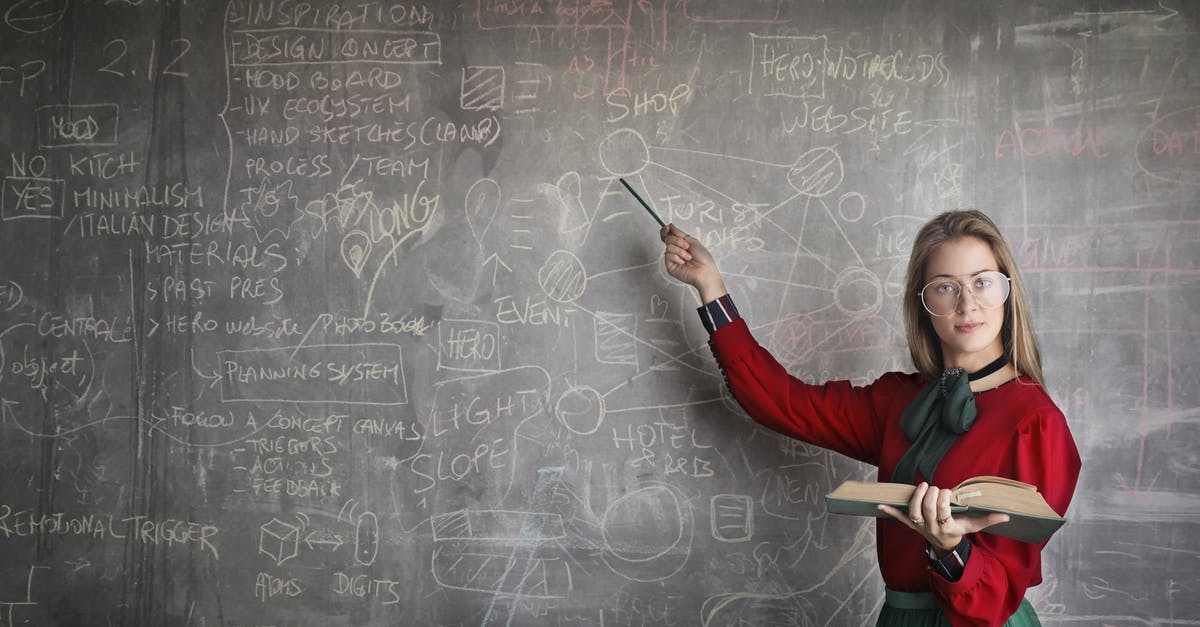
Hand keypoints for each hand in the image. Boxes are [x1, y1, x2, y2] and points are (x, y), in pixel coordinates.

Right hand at [659, 223, 725, 300]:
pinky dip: (677, 257)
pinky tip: (683, 262)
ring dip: (680, 250)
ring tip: (688, 257)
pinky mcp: (670, 266)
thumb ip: (680, 234)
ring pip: (668, 247)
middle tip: (687, 246)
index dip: (666, 231)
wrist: (705, 271)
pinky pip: (668, 256)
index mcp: (681, 244)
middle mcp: (676, 251)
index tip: (668, 227)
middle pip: (668, 239)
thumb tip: (671, 227)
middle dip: (677, 241)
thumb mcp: (692, 241)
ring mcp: (672, 258)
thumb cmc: (703, 258)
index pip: (669, 236)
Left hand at [877, 482, 1010, 552]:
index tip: (948, 492)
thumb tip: (1006, 515)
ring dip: (915, 497)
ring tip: (923, 485)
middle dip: (931, 495)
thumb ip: (988, 519)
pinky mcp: (910, 524)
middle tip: (937, 487)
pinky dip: (889, 511)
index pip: (942, 512)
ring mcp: (919, 526)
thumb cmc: (959, 531)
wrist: (945, 546)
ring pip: (913, 511)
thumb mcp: (974, 526)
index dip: (944, 500)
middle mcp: (931, 528)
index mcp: (947, 528)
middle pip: (926, 510)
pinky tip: (879, 504)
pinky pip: (899, 518)